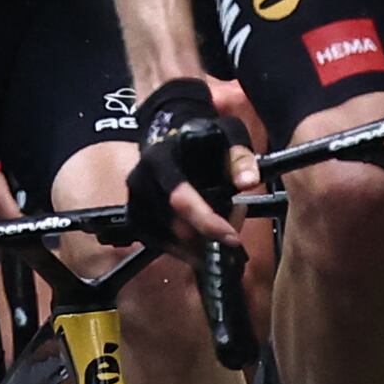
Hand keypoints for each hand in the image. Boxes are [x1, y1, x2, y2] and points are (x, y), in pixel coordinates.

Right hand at [122, 74, 249, 257]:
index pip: (179, 197)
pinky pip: (162, 245)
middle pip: (176, 226)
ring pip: (170, 241)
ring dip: (200, 244)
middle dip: (210, 236)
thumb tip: (249, 182)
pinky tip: (204, 238)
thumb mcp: (228, 134)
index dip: (206, 221)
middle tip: (235, 230)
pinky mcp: (135, 218)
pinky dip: (185, 249)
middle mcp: (140, 181)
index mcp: (160, 157)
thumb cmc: (204, 136)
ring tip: (221, 226)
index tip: (232, 238)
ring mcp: (134, 201)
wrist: (171, 134)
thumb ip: (240, 156)